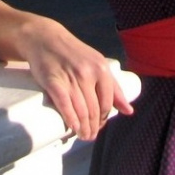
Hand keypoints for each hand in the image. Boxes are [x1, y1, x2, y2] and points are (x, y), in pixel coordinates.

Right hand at [21, 16, 133, 140]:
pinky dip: (70, 119)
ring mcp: (70, 77)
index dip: (103, 118)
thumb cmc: (74, 54)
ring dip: (83, 128)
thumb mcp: (97, 64)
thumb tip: (129, 111)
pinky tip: (73, 127)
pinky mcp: (53, 81)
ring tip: (82, 135)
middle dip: (93, 127)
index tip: (98, 126)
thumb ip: (114, 87)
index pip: (107, 102)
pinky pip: (65, 105)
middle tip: (89, 136)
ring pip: (81, 110)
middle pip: (94, 109)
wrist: (46, 39)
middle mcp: (87, 73)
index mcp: (101, 68)